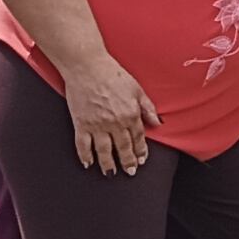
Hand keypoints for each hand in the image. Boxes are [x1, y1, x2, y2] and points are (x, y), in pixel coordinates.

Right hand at [61, 53, 161, 175]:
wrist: (87, 66)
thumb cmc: (113, 74)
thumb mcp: (137, 89)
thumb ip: (148, 108)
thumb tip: (158, 123)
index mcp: (130, 114)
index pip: (138, 138)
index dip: (140, 151)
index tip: (141, 160)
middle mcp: (115, 123)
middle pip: (123, 147)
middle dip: (128, 162)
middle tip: (130, 171)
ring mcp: (97, 125)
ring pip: (104, 151)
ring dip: (108, 164)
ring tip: (111, 173)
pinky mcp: (81, 123)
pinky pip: (83, 145)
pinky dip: (85, 156)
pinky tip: (88, 164)